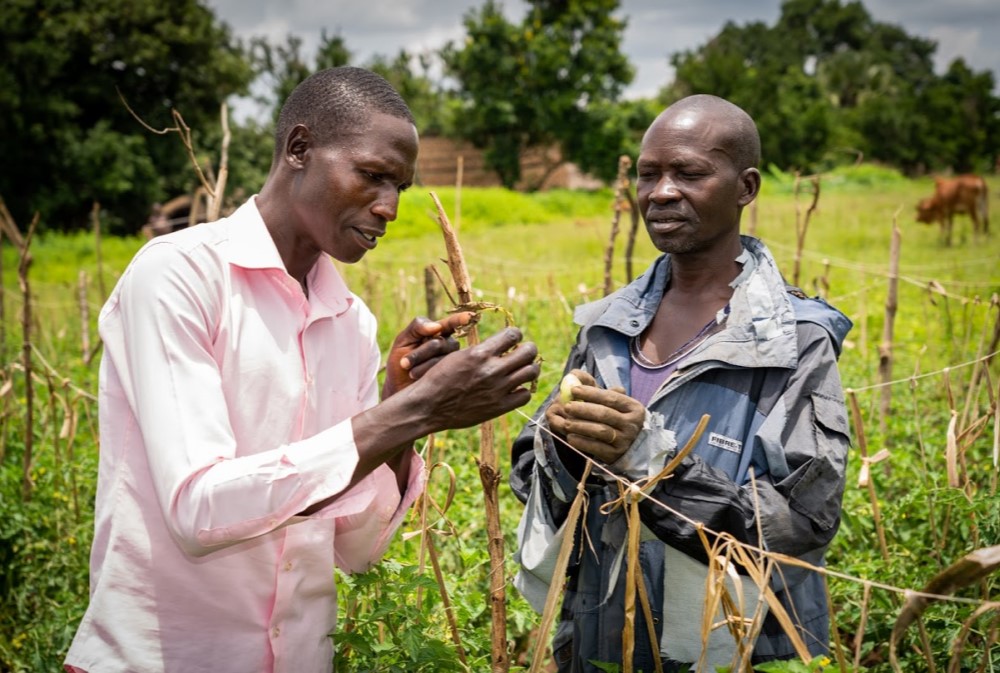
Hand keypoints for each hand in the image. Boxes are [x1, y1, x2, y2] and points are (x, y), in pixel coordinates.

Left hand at [383, 312, 474, 397]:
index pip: (450, 324)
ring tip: (410, 373)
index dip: (459, 320)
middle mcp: (449, 345)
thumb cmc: (399, 362)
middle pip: (440, 343)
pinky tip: (418, 379)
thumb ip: (417, 327)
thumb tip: (436, 326)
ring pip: (442, 359)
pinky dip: (428, 374)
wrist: (398, 388)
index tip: (468, 317)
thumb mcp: (403, 340)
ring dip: (423, 365)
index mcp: (438, 332)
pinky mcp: (451, 376)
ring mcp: (452, 361)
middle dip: (420, 353)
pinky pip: (443, 372)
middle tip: (403, 363)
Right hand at [407, 326, 539, 431]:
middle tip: (523, 352)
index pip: (513, 334)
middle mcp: (491, 369)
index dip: (516, 335)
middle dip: (528, 349)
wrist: (427, 406)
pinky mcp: (499, 407)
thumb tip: (502, 344)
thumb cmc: (438, 378)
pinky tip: (514, 388)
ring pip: (531, 372)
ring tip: (521, 369)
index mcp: (480, 353)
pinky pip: (525, 395)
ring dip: (529, 368)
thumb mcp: (458, 356)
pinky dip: (522, 390)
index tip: (514, 339)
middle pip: (528, 352)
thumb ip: (481, 351)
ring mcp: (497, 389)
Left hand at [545, 369, 644, 462]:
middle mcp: (632, 424)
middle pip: (605, 414)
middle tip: (567, 406)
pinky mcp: (616, 455)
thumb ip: (594, 388)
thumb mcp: (611, 403)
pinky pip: (597, 448)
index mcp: (634, 408)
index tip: (574, 390)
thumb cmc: (615, 418)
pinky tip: (570, 437)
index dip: (591, 393)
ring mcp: (625, 441)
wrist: (630, 447)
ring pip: (600, 431)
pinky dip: (582, 442)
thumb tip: (573, 375)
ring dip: (581, 426)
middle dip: (583, 409)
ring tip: (566, 423)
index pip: (611, 398)